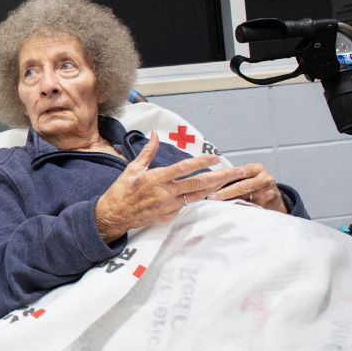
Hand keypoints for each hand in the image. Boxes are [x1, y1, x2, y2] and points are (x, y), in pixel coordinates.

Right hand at [95, 132, 235, 240]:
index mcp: (156, 179)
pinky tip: (209, 193)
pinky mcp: (169, 215)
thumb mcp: (132, 168)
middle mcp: (166, 193)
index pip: (183, 168)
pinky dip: (199, 198)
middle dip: (220, 177)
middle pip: (198, 184)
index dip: (201, 162)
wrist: (114, 215)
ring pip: (197, 195)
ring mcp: (169, 206)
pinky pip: (187, 205)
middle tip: (237, 172)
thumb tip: (156, 135)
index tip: (215, 157)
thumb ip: (148, 152)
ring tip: (229, 182)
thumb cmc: (122, 191)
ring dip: (215, 188)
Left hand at [207, 162, 286, 212]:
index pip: (238, 172)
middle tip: (211, 197)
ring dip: (230, 200)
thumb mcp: (247, 178)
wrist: (274, 201)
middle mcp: (264, 178)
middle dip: (225, 192)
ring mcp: (268, 192)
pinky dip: (239, 208)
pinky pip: (251, 207)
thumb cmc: (255, 187)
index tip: (210, 183)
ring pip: (247, 197)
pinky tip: (229, 210)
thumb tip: (209, 182)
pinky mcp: (268, 204)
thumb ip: (233, 179)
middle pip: (242, 185)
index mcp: (256, 168)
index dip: (224, 178)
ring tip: (217, 203)